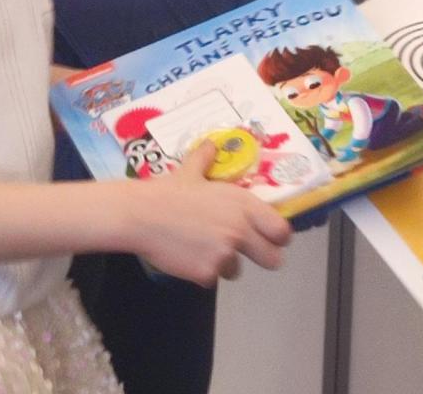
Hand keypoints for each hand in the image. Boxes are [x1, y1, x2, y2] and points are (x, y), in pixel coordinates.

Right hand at [123, 141, 290, 285]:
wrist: (141, 215)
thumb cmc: (167, 191)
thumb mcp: (190, 171)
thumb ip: (206, 159)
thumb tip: (211, 145)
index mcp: (242, 204)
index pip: (281, 230)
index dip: (278, 235)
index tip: (271, 236)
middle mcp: (239, 230)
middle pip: (273, 259)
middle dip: (263, 256)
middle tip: (247, 251)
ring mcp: (225, 254)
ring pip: (238, 269)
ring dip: (225, 262)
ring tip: (202, 246)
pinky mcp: (207, 274)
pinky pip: (212, 277)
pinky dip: (202, 270)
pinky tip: (187, 254)